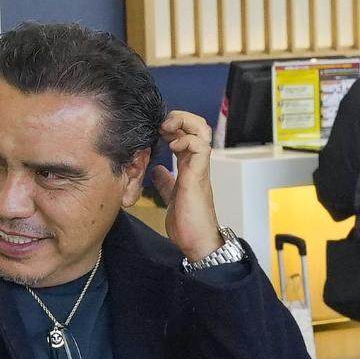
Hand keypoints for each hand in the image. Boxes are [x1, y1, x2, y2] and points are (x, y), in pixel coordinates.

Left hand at [160, 109, 221, 257]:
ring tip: (168, 131)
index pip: (190, 133)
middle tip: (163, 125)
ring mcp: (200, 168)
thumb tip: (157, 170)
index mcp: (191, 166)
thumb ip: (166, 182)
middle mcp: (198, 163)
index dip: (175, 125)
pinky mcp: (199, 175)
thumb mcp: (171, 197)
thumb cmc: (188, 222)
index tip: (159, 130)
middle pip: (199, 125)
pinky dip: (187, 141)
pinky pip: (200, 147)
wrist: (197, 241)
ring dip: (184, 124)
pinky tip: (174, 148)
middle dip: (181, 117)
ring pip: (202, 131)